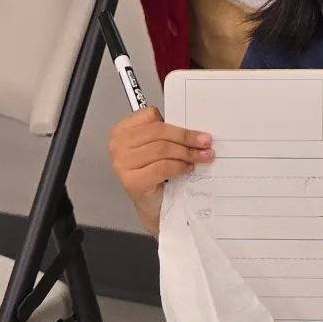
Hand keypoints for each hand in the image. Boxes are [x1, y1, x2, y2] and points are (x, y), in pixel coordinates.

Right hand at [107, 108, 213, 229]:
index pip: (150, 115)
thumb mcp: (158, 147)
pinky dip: (179, 167)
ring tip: (201, 157)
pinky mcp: (132, 181)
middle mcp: (117, 145)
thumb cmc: (154, 174)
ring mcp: (122, 164)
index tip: (196, 129)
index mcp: (122, 130)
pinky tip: (187, 168)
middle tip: (205, 142)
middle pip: (158, 132)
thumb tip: (193, 128)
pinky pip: (162, 167)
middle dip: (186, 137)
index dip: (176, 122)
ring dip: (187, 153)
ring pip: (162, 149)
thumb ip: (168, 134)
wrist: (153, 206)